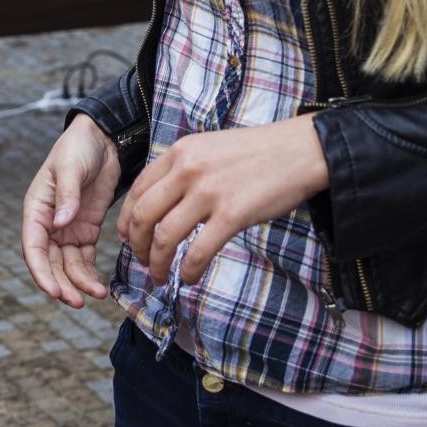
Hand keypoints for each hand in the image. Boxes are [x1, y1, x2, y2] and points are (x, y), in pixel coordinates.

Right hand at [21, 115, 121, 307]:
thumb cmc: (77, 148)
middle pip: (50, 263)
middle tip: (77, 302)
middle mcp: (48, 224)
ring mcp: (67, 230)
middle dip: (61, 284)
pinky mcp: (86, 231)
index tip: (53, 290)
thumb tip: (61, 224)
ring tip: (96, 296)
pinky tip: (100, 287)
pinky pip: (85, 259)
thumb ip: (67, 196)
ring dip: (78, 283)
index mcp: (36, 209)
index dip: (41, 271)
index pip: (33, 247)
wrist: (102, 140)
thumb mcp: (70, 168)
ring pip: (68, 266)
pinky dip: (90, 274)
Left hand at [118, 115, 329, 286]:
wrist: (300, 150)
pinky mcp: (232, 214)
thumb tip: (162, 203)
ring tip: (160, 276)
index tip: (128, 238)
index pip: (137, 191)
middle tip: (142, 262)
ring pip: (164, 237)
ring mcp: (209, 192)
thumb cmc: (257, 153)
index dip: (127, 220)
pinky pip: (198, 251)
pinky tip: (189, 278)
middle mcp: (187, 170)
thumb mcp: (209, 148)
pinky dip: (189, 270)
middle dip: (136, 246)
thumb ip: (183, 170)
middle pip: (143, 216)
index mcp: (178, 152)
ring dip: (157, 263)